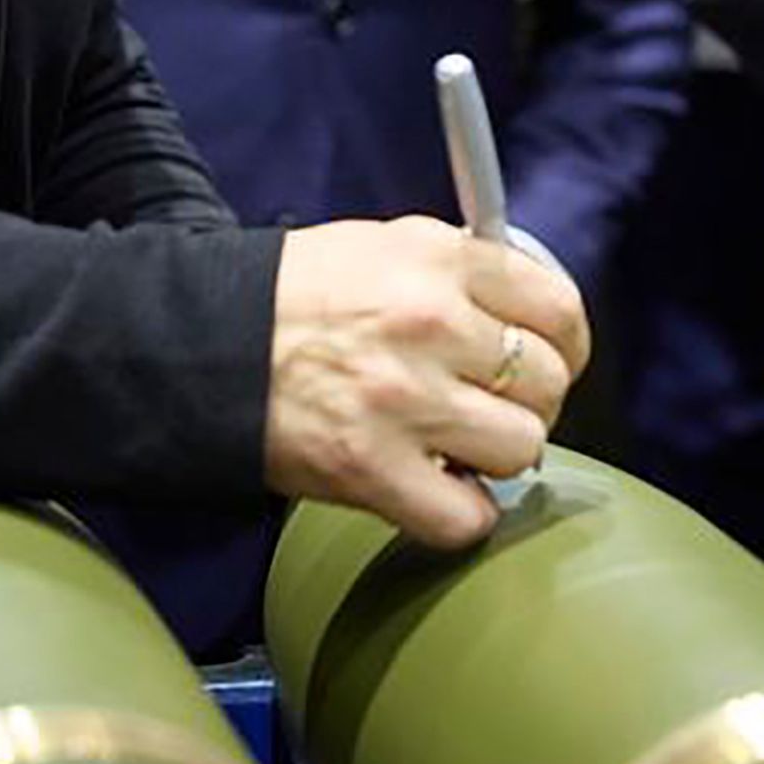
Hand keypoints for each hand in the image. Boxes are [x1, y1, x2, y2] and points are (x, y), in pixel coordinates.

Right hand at [264, 217, 588, 550]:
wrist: (198, 344)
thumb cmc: (290, 297)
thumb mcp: (381, 246)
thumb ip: (459, 268)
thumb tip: (528, 307)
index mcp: (439, 261)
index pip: (559, 308)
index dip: (566, 345)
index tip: (552, 361)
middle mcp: (431, 324)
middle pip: (548, 384)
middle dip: (530, 404)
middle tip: (492, 409)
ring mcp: (405, 400)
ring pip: (520, 449)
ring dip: (495, 458)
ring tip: (457, 448)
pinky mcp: (372, 470)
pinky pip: (464, 518)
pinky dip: (458, 516)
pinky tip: (434, 491)